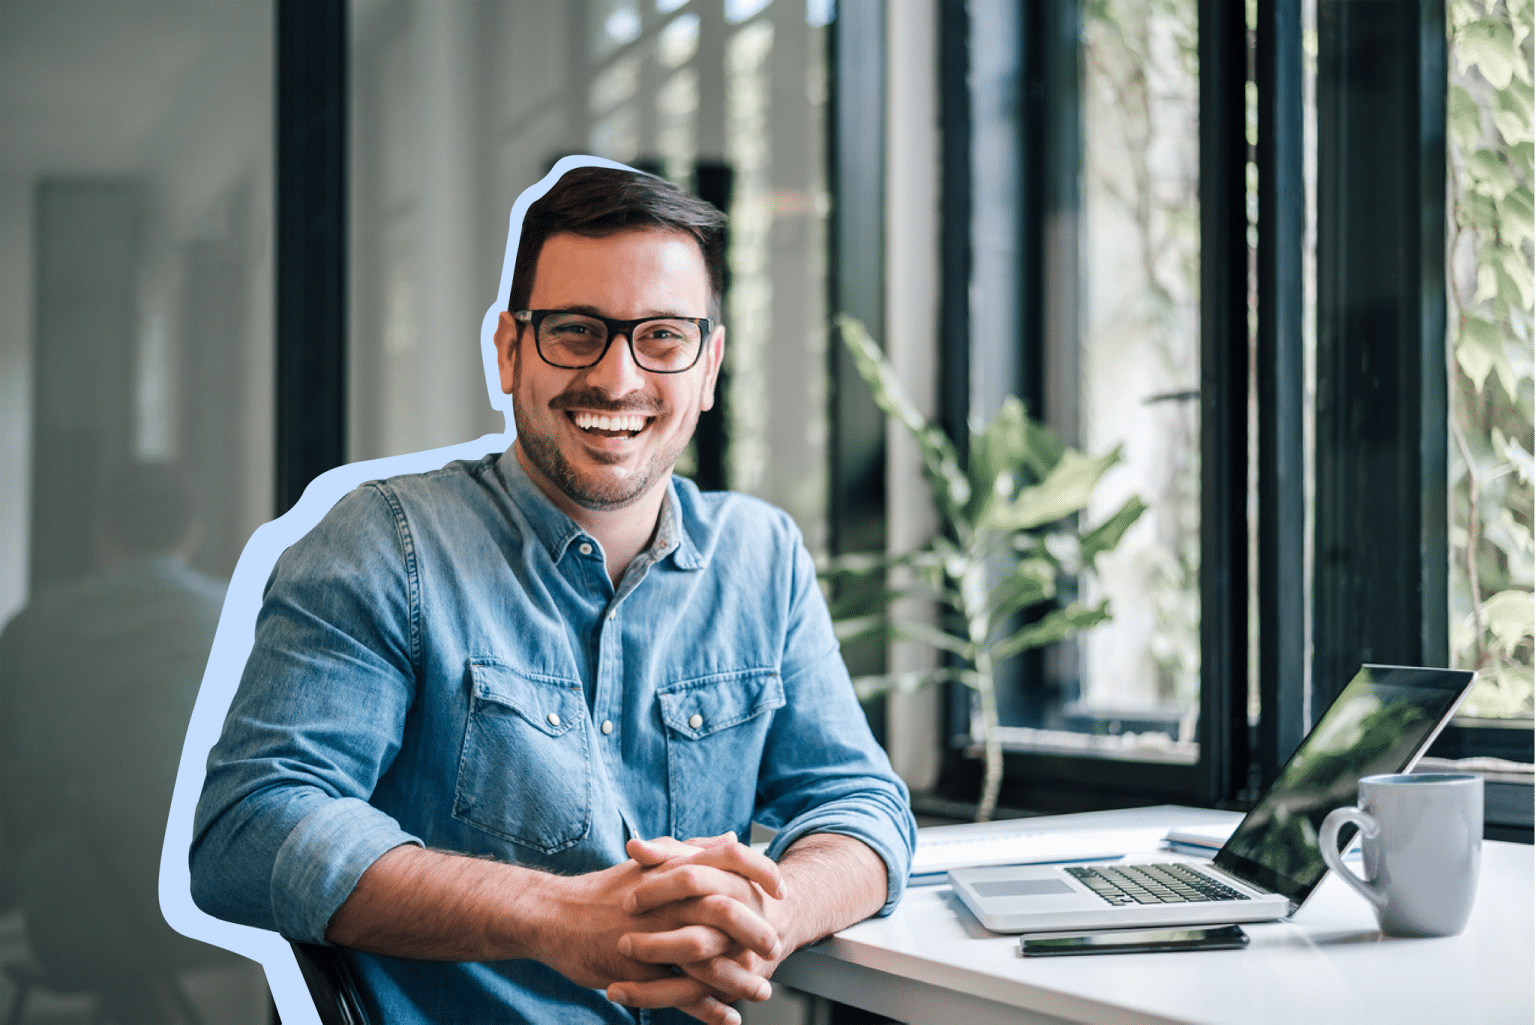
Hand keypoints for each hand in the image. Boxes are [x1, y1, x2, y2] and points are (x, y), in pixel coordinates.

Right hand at [536, 849, 779, 1016]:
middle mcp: (667, 900)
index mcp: (673, 871)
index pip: (729, 861)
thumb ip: (692, 850)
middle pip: (726, 911)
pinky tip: (726, 1019)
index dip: (760, 874)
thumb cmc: (604, 891)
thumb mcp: (650, 862)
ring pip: (708, 958)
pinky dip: (707, 1009)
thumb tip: (729, 839)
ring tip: (761, 991)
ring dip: (739, 978)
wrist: (554, 916)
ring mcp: (654, 936)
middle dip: (757, 932)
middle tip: (775, 947)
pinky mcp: (639, 971)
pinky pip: (680, 994)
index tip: (781, 890)